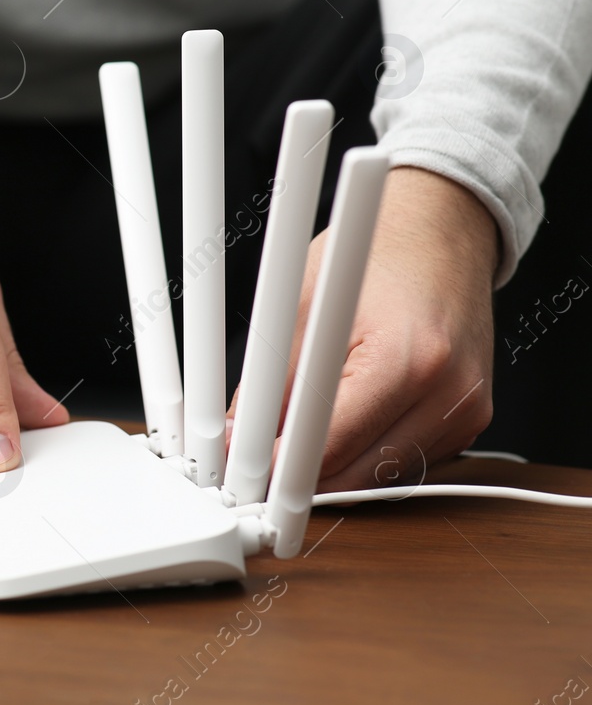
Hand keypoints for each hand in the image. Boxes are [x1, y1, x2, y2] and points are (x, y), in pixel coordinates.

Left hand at [251, 167, 497, 491]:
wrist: (443, 227)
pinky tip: (347, 418)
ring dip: (335, 465)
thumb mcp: (302, 307)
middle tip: (258, 460)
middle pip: (356, 474)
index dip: (279, 467)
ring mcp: (467, 412)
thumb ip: (267, 383)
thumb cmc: (374, 253)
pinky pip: (405, 460)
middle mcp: (447, 394)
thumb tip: (235, 436)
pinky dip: (368, 451)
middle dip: (301, 473)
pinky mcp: (470, 420)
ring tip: (300, 428)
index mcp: (405, 360)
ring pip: (379, 476)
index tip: (248, 476)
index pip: (329, 447)